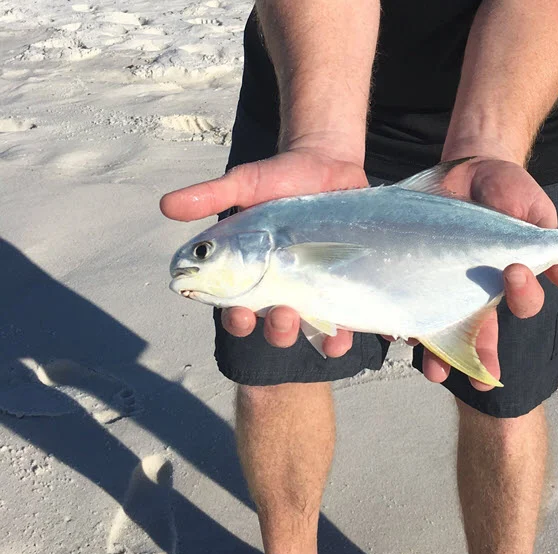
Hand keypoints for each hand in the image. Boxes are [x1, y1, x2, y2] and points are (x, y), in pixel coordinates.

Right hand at [160, 143, 366, 355]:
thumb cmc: (281, 178)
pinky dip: (340, 332)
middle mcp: (277, 287)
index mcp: (249, 271)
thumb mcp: (246, 183)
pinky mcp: (340, 285)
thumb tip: (165, 206)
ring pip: (304, 327)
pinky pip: (339, 319)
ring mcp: (310, 288)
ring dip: (307, 336)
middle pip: (270, 323)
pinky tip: (344, 335)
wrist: (329, 164)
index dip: (235, 318)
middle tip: (282, 316)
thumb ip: (210, 196)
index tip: (240, 315)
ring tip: (317, 329)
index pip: (234, 306)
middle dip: (275, 329)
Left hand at [419, 157, 557, 390]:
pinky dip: (398, 323)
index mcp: (511, 280)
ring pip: (443, 331)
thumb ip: (549, 237)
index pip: (523, 303)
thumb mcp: (532, 208)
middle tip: (481, 379)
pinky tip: (394, 332)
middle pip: (483, 336)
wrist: (466, 169)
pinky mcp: (413, 278)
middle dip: (481, 361)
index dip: (523, 295)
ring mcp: (446, 288)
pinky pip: (405, 307)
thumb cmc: (506, 191)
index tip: (514, 271)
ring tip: (432, 370)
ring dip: (438, 355)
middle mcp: (479, 293)